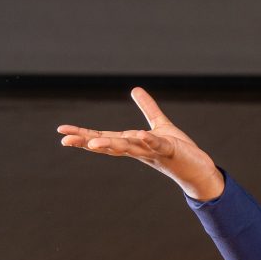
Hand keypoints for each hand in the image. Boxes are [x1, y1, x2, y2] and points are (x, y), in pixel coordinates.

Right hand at [55, 88, 224, 202]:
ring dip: (111, 144)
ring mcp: (152, 151)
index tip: (62, 131)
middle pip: (109, 144)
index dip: (83, 134)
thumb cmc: (178, 151)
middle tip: (64, 140)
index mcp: (132, 143)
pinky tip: (140, 135)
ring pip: (128, 147)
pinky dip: (149, 140)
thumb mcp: (160, 125)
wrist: (198, 170)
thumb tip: (135, 89)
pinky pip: (157, 144)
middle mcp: (138, 149)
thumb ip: (148, 109)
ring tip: (93, 142)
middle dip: (86, 142)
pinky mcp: (170, 150)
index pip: (103, 137)